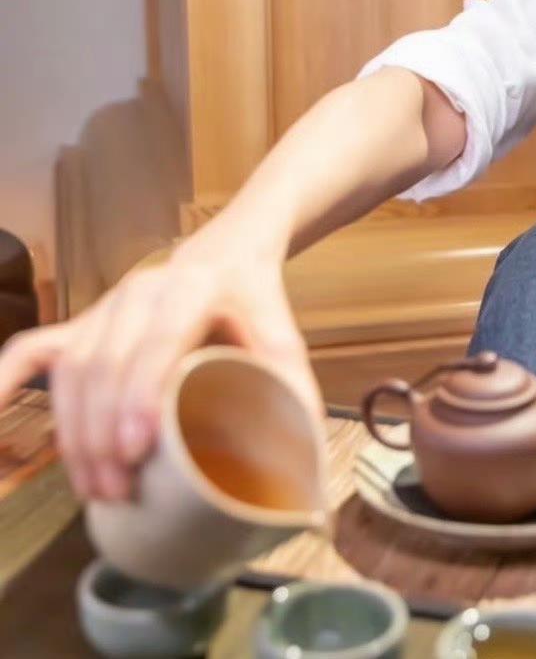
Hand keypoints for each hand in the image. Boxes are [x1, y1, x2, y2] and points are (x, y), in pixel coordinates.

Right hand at [0, 232, 320, 503]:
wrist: (228, 252)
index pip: (159, 339)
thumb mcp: (282, 337)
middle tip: (117, 488)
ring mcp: (106, 308)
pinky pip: (32, 350)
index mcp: (192, 289)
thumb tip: (303, 471)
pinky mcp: (84, 324)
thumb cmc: (254, 302)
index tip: (137, 447)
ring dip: (74, 432)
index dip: (142, 392)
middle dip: (103, 432)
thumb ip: (294, 394)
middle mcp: (141, 292)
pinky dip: (3, 381)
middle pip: (106, 362)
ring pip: (71, 369)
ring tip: (93, 486)